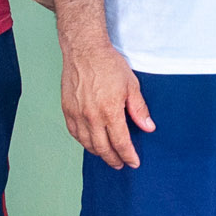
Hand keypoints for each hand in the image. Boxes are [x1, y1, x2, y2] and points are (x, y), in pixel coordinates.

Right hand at [60, 41, 155, 168]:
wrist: (85, 51)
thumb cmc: (109, 65)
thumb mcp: (131, 85)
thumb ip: (139, 109)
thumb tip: (148, 127)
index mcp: (110, 111)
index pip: (121, 142)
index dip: (128, 155)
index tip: (134, 162)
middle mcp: (92, 117)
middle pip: (103, 148)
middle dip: (114, 159)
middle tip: (121, 164)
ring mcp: (77, 115)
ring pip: (87, 144)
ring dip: (99, 153)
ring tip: (108, 156)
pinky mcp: (67, 110)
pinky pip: (75, 134)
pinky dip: (84, 142)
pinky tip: (90, 143)